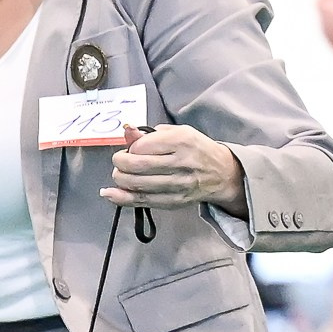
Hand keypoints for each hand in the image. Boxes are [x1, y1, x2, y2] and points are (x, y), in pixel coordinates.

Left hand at [104, 125, 246, 217]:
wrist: (222, 173)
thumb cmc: (196, 149)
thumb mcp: (178, 133)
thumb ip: (150, 134)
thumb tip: (126, 130)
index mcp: (182, 141)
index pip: (143, 145)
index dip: (130, 147)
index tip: (130, 147)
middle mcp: (181, 163)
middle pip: (138, 165)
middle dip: (120, 163)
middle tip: (118, 161)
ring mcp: (178, 185)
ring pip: (138, 185)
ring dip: (120, 179)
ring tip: (119, 174)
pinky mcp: (174, 201)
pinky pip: (143, 201)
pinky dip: (122, 198)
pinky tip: (109, 193)